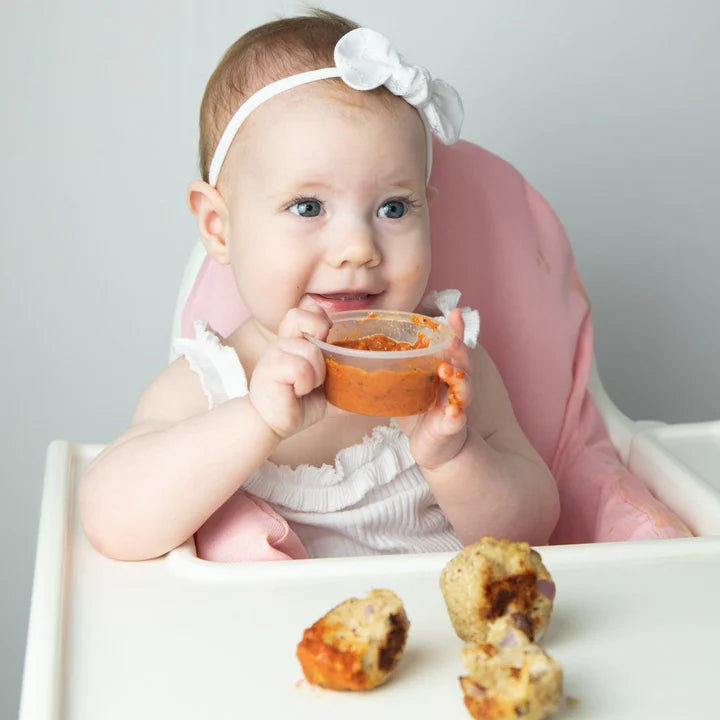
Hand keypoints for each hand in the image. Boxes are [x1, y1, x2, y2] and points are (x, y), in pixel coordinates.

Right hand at [248, 305, 331, 437]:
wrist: (271, 425)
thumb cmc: (295, 405)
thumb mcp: (325, 391)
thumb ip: (344, 385)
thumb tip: (374, 391)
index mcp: (294, 341)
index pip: (306, 311)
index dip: (321, 319)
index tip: (329, 339)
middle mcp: (282, 342)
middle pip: (300, 316)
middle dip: (318, 332)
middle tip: (322, 359)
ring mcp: (274, 353)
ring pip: (310, 351)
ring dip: (318, 374)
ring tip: (309, 387)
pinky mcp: (270, 368)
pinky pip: (300, 369)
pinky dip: (306, 383)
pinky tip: (298, 392)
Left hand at [398, 308, 471, 468]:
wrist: (432, 446)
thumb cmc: (420, 411)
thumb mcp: (408, 384)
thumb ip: (396, 367)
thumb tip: (368, 346)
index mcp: (445, 371)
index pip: (452, 347)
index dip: (455, 330)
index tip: (456, 312)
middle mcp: (455, 384)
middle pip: (463, 364)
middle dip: (459, 351)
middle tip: (452, 341)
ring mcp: (457, 404)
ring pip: (465, 389)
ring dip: (459, 379)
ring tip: (448, 371)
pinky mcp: (453, 426)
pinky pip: (457, 419)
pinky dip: (456, 414)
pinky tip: (453, 411)